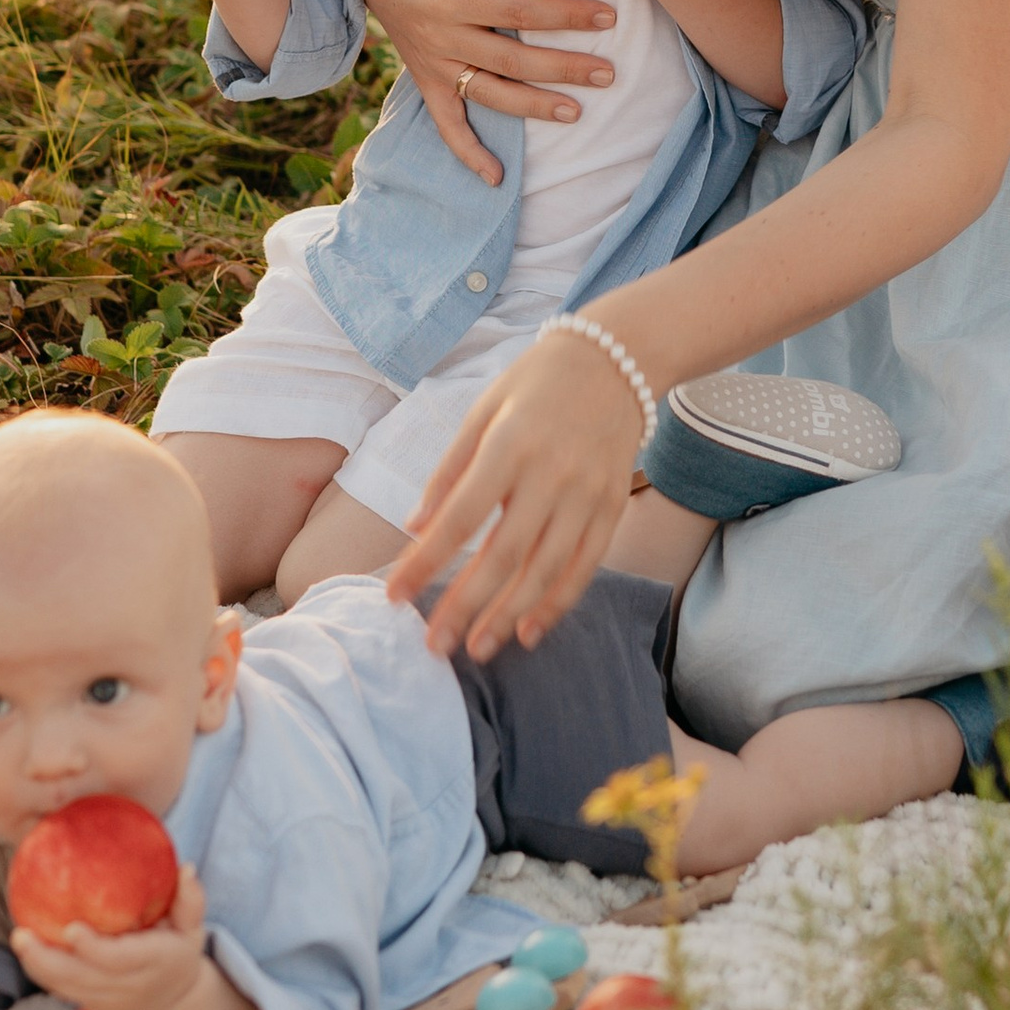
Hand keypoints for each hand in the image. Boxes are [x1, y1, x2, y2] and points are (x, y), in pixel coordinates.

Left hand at [11, 865, 213, 1009]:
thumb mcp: (192, 930)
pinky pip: (60, 989)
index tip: (71, 927)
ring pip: (65, 987)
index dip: (93, 947)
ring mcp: (104, 998)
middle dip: (48, 959)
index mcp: (153, 963)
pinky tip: (24, 948)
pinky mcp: (88, 1003)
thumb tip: (186, 868)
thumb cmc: (177, 955)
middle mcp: (126, 985)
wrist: (170, 1008)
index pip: (120, 959)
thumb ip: (190, 900)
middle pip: (81, 977)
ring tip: (18, 938)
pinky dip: (40, 971)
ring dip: (37, 965)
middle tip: (20, 933)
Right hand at [361, 0, 618, 188]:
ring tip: (576, 113)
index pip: (519, 12)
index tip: (605, 17)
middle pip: (513, 60)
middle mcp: (444, 38)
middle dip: (563, 68)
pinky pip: (447, 124)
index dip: (564, 16)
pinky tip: (497, 177)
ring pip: (490, 94)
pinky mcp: (428, 82)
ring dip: (533, 108)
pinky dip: (468, 153)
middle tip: (608, 73)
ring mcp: (435, 66)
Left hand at [389, 328, 647, 658]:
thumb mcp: (482, 410)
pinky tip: (529, 632)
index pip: (460, 517)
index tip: (394, 596)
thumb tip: (415, 527)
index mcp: (510, 445)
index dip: (425, 562)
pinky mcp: (612, 508)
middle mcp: (551, 474)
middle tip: (434, 645)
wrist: (615, 361)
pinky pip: (585, 567)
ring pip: (546, 570)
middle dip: (465, 605)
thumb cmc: (535, 384)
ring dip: (508, 616)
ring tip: (477, 648)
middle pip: (503, 555)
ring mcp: (587, 494)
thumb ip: (449, 470)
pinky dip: (557, 603)